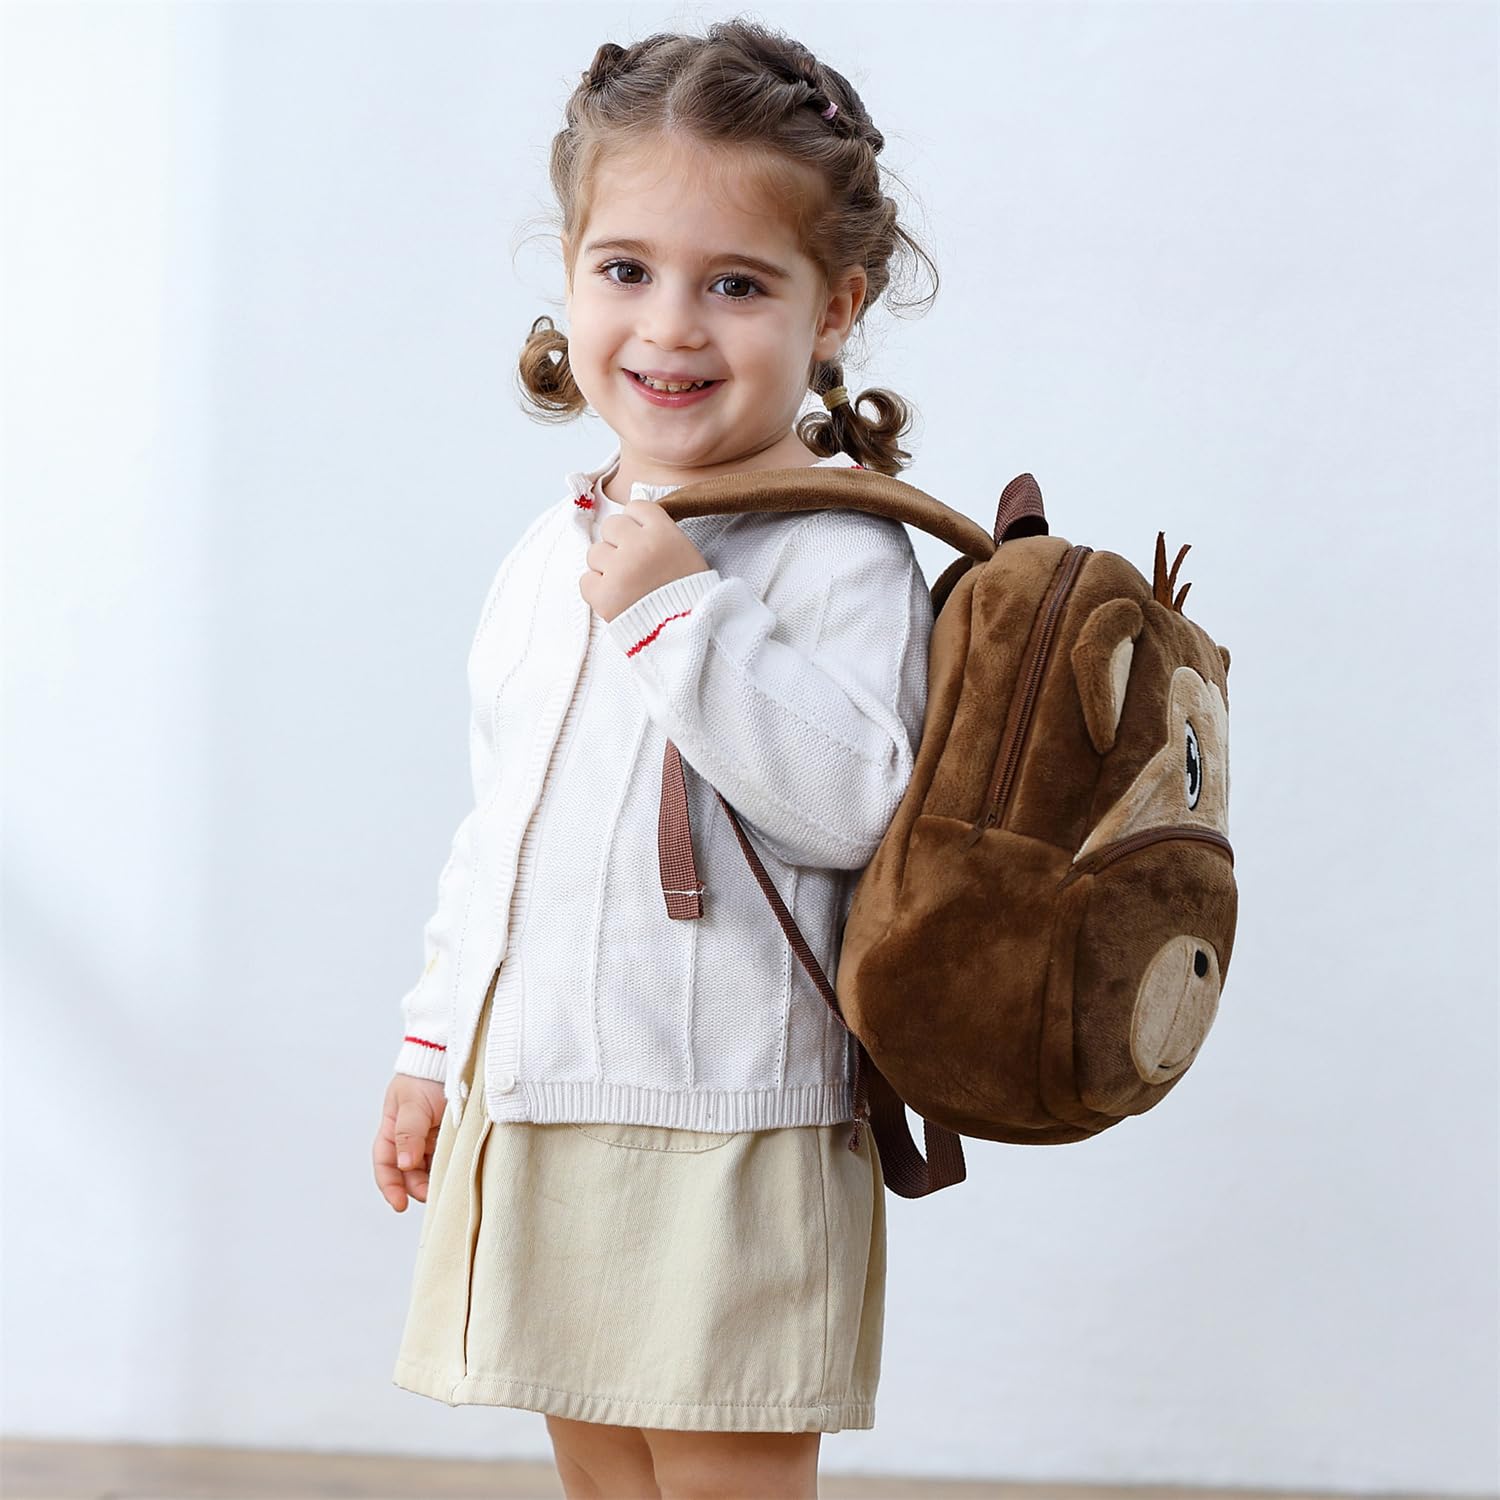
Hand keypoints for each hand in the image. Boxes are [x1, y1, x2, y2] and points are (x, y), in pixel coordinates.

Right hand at [373, 1074, 446, 1211]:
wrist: (450, 1056)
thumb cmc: (425, 1077)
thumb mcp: (412, 1103)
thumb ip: (408, 1133)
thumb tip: (404, 1164)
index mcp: (392, 1130)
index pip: (385, 1164)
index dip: (390, 1186)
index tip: (399, 1205)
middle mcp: (410, 1138)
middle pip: (408, 1172)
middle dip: (416, 1187)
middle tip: (432, 1195)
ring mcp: (431, 1138)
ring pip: (429, 1168)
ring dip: (434, 1180)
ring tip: (445, 1186)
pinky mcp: (451, 1135)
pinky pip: (448, 1157)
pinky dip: (450, 1167)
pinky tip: (457, 1172)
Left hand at [579, 500, 710, 623]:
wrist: (687, 634)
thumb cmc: (690, 595)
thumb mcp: (686, 553)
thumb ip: (661, 534)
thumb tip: (633, 522)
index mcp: (663, 533)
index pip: (636, 507)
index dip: (637, 524)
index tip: (642, 539)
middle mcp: (638, 546)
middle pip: (611, 525)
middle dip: (619, 542)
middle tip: (632, 564)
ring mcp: (618, 570)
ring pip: (595, 553)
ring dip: (607, 567)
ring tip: (626, 584)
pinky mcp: (603, 595)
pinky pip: (586, 580)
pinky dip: (597, 589)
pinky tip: (616, 597)